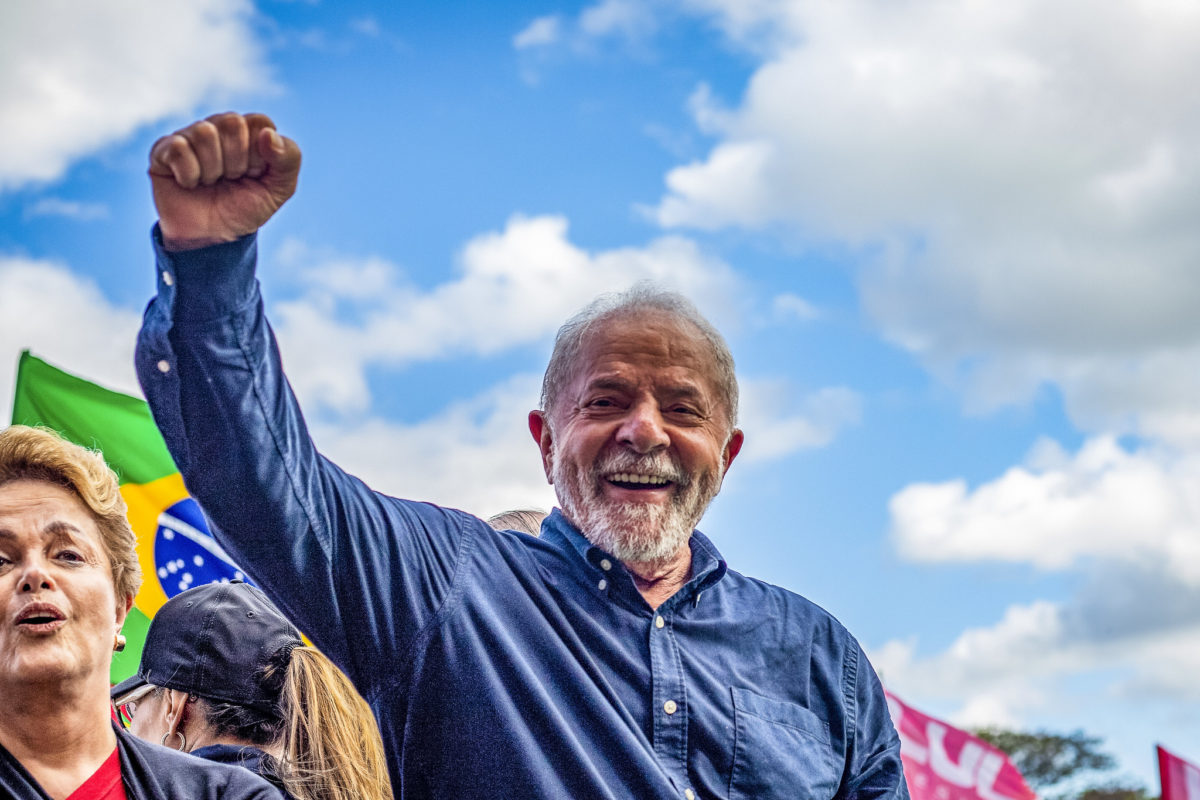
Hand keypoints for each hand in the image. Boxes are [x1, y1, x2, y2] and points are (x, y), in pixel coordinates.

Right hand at [148, 112, 300, 250]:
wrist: (212, 238)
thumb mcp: (279, 190)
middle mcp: (218, 126)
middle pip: (231, 122)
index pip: (259, 122)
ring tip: (210, 182)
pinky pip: (179, 148)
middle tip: (231, 179)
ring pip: (204, 133)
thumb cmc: (245, 209)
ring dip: (212, 170)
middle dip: (236, 161)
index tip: (255, 174)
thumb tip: (268, 134)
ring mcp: (189, 136)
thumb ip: (288, 159)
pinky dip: (189, 175)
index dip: (259, 154)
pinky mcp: (164, 149)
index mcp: (248, 131)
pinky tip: (189, 183)